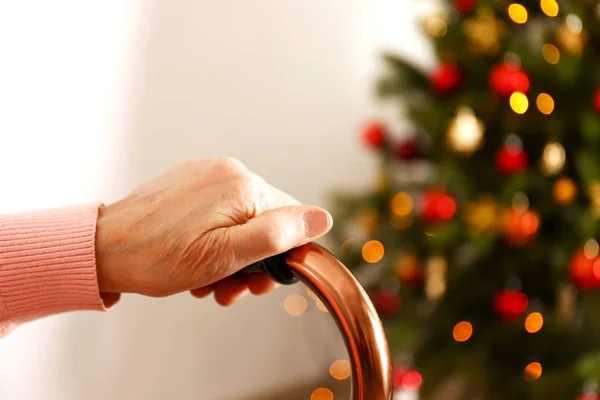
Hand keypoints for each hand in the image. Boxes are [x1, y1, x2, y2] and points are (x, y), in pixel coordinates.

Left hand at [95, 157, 331, 305]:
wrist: (101, 248)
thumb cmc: (158, 257)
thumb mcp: (225, 256)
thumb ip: (277, 235)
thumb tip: (323, 218)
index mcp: (242, 186)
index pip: (291, 218)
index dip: (282, 255)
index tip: (256, 282)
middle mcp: (227, 170)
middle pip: (265, 219)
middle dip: (253, 259)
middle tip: (229, 289)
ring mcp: (204, 173)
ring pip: (240, 218)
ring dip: (232, 254)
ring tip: (207, 281)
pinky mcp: (187, 181)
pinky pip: (217, 210)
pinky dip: (215, 236)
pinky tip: (195, 259)